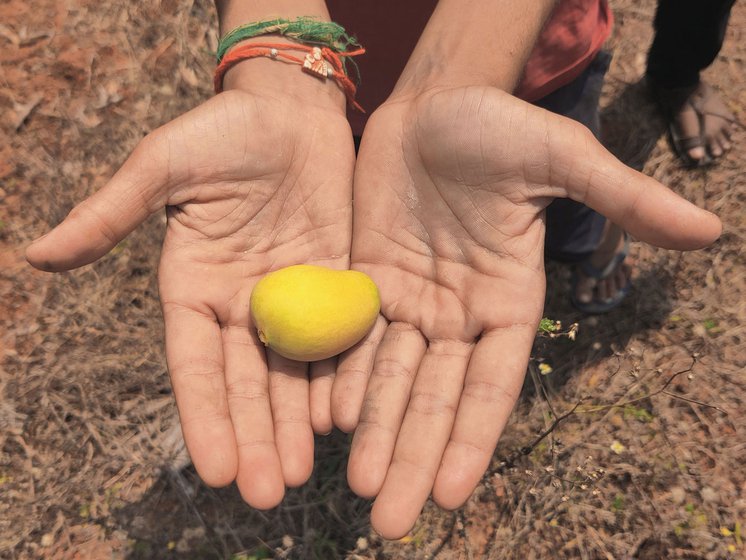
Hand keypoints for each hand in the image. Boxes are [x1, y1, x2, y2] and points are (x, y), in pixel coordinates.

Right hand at [26, 67, 354, 508]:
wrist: (291, 108)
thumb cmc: (221, 131)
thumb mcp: (161, 168)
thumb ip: (110, 214)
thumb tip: (34, 255)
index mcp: (193, 288)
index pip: (195, 365)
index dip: (204, 415)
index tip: (213, 469)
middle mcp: (241, 305)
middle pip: (247, 382)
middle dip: (255, 437)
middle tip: (267, 493)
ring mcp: (290, 299)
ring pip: (293, 372)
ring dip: (297, 424)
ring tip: (302, 473)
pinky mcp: (335, 283)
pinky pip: (338, 338)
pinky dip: (340, 377)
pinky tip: (345, 418)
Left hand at [332, 86, 720, 537]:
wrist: (432, 100)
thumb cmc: (500, 125)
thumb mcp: (562, 158)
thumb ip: (622, 198)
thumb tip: (710, 230)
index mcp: (508, 299)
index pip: (491, 384)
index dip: (472, 437)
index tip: (449, 493)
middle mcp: (458, 312)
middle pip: (436, 397)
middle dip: (413, 456)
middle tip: (389, 523)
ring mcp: (410, 299)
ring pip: (391, 378)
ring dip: (375, 432)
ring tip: (356, 488)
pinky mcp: (366, 279)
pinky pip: (353, 337)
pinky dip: (341, 377)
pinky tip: (325, 420)